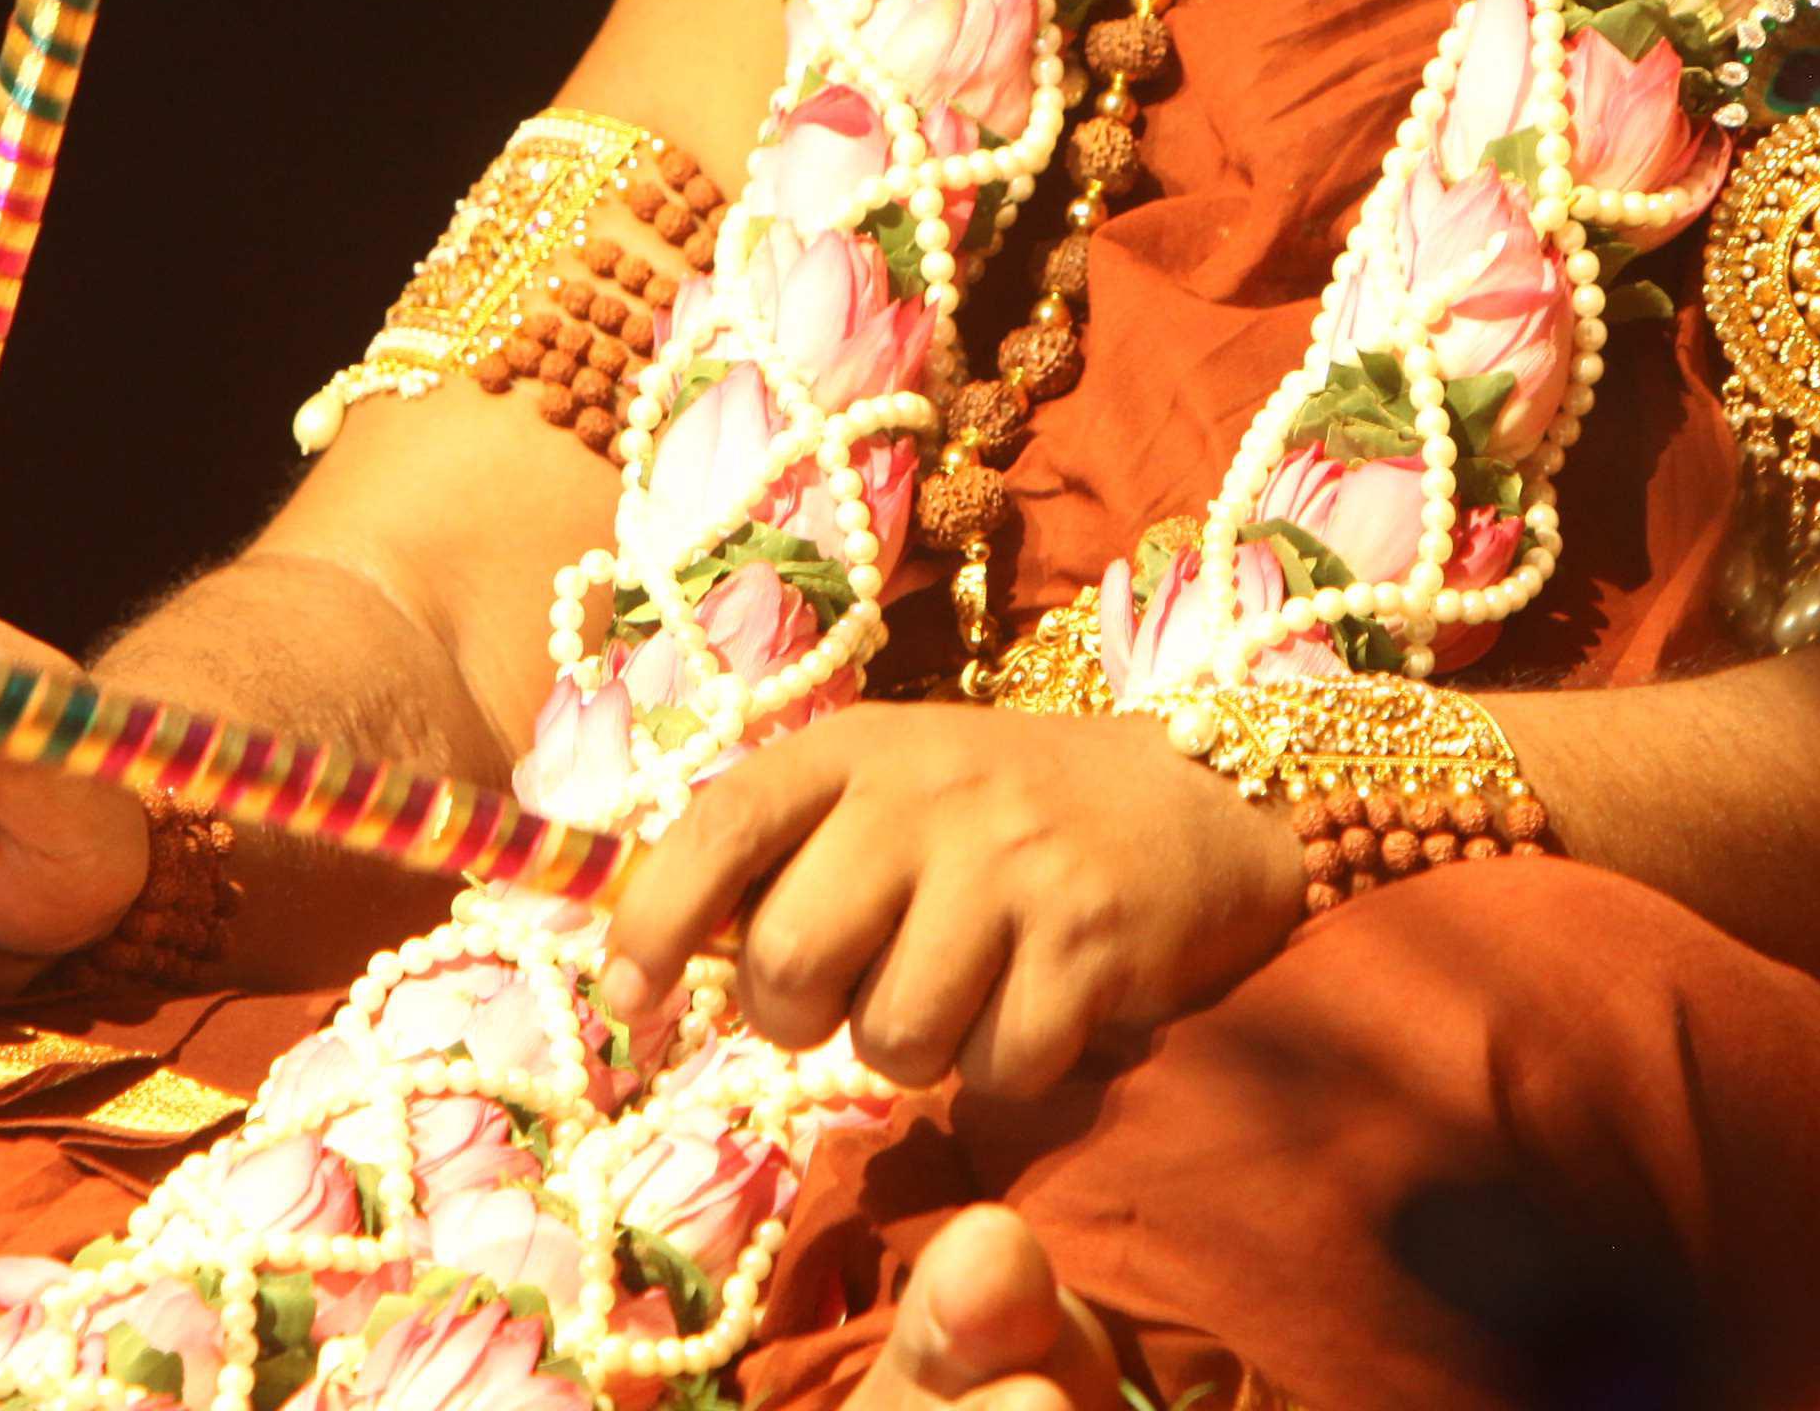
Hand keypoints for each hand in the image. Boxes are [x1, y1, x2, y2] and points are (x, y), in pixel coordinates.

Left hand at [601, 707, 1301, 1099]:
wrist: (1192, 803)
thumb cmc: (999, 818)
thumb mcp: (886, 788)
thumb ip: (782, 854)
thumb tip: (650, 959)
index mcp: (858, 748)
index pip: (723, 824)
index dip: (655, 919)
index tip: (627, 1001)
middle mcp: (928, 795)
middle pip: (790, 958)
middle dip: (796, 1016)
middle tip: (842, 998)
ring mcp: (1012, 867)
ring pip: (889, 1035)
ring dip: (907, 1051)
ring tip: (952, 994)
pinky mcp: (1088, 944)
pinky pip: (994, 1069)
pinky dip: (1001, 1069)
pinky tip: (1031, 1007)